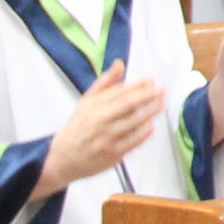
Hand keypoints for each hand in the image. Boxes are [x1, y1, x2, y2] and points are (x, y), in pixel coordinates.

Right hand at [44, 62, 168, 188]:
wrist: (62, 159)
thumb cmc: (77, 128)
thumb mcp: (86, 102)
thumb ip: (105, 82)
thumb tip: (120, 63)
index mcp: (93, 106)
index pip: (119, 92)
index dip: (138, 85)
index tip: (151, 80)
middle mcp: (99, 121)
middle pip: (127, 104)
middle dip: (147, 95)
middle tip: (161, 89)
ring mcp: (106, 138)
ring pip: (132, 122)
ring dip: (149, 112)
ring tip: (161, 104)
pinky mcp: (112, 154)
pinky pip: (132, 141)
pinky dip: (143, 133)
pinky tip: (151, 126)